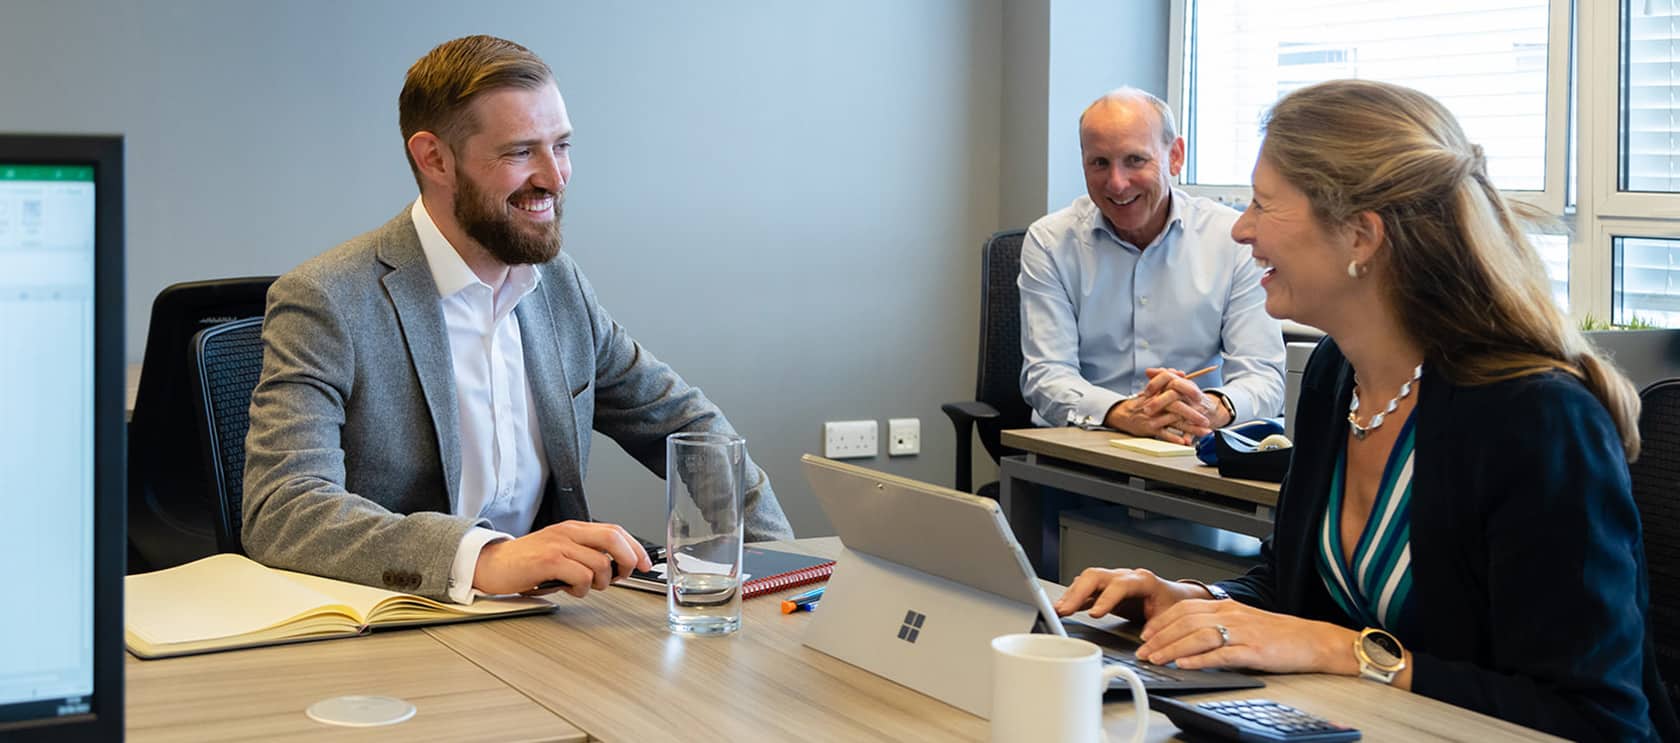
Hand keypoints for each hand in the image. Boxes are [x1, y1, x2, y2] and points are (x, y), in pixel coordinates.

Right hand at [472, 520, 652, 598]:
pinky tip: (569, 589)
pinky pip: (581, 576)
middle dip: (627, 560)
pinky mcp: (548, 560)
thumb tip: (617, 568)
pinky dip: (581, 588)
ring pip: (600, 563)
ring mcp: (558, 545)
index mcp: (574, 528)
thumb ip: (585, 554)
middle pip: (613, 539)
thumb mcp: (560, 551)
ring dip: (600, 583)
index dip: (634, 547)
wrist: (491, 564)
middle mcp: (568, 532)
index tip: (644, 564)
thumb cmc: (527, 562)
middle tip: (624, 576)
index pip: (615, 530)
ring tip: (585, 587)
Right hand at [1053, 567, 1210, 621]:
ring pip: (1087, 580)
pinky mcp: (1105, 589)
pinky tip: (1063, 608)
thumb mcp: (1171, 617)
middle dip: (1078, 592)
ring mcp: (1113, 580)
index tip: (1094, 614)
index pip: (1120, 585)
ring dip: (1071, 594)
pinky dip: (1073, 597)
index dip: (1106, 599)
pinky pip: (1085, 588)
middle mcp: (1125, 576)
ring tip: (1058, 610)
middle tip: (1065, 609)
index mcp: (1143, 581)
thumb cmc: (1173, 604)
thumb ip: (1159, 628)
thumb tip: (1145, 642)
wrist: (1176, 596)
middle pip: (1096, 576)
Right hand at [1103, 368, 1218, 443]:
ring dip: (1191, 429)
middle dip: (1193, 415)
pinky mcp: (1149, 428)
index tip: (1202, 399)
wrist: (1123, 414)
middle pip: (1178, 408)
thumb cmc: (1142, 402)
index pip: (1176, 391)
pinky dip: (1175, 438)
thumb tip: (1182, 372)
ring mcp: (1153, 417)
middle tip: (1206, 421)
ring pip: (1175, 423)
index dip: (1189, 394)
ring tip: (1204, 432)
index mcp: (1158, 393)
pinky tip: (1185, 441)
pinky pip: (1164, 434)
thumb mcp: (1153, 387)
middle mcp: (1156, 404)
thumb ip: (1167, 378)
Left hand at [1134, 597, 1359, 674]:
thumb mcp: (1244, 621)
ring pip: (1198, 636)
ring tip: (1155, 658)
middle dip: (1160, 636)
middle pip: (1186, 621)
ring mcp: (1242, 632)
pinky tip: (1184, 665)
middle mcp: (1232, 615)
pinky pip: (1221, 654)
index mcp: (1227, 606)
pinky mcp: (1253, 650)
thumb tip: (1189, 635)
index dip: (1161, 620)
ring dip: (1172, 648)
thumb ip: (1218, 624)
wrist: (1314, 640)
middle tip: (1142, 650)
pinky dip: (1199, 660)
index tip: (1145, 633)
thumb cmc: (1280, 634)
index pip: (1185, 608)